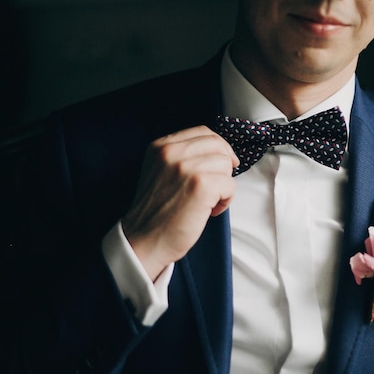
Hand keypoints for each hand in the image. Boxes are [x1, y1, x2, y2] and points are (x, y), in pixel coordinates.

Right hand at [122, 126, 238, 280]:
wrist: (144, 241)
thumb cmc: (156, 212)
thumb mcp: (159, 171)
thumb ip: (181, 157)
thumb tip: (219, 152)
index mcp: (161, 146)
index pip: (203, 132)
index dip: (218, 147)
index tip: (221, 163)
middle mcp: (172, 152)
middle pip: (218, 146)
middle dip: (223, 167)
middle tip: (215, 187)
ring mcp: (186, 167)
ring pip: (226, 164)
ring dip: (224, 185)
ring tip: (209, 202)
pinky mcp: (201, 185)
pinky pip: (230, 185)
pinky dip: (226, 200)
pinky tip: (210, 211)